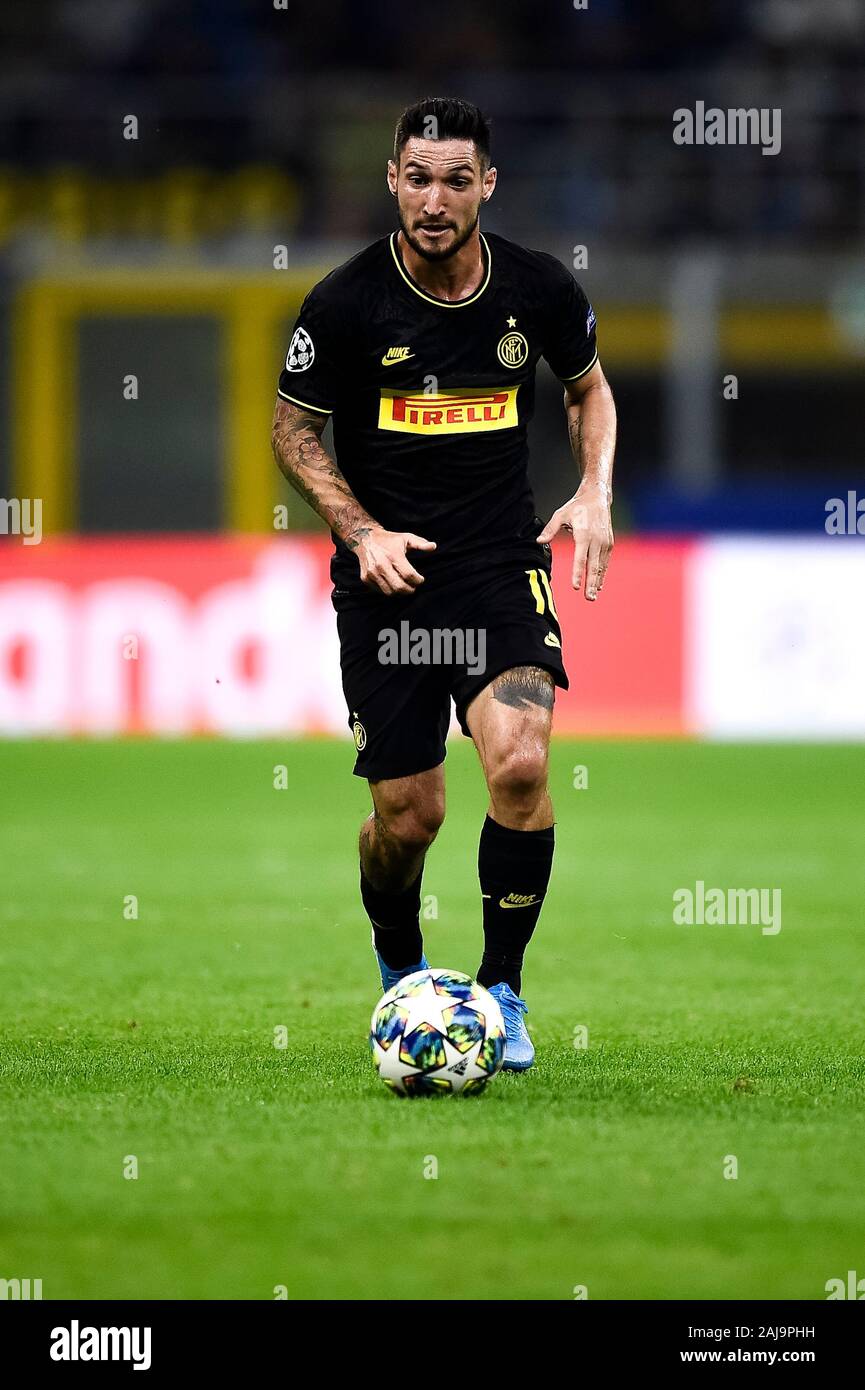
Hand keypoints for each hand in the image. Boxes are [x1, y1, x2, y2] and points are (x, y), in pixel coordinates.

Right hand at [351, 526, 436, 595]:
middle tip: (414, 587)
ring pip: (390, 592)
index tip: (421, 580)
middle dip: (410, 590)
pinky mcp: (365, 578)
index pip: (409, 575)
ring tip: (404, 586)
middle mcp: (381, 565)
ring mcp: (372, 573)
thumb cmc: (389, 540)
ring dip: (400, 592)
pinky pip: (380, 590)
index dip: (418, 580)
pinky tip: (393, 583)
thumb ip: (420, 543)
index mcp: (393, 555)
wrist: (364, 539)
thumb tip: (433, 546)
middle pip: (399, 587)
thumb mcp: (406, 538)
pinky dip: (389, 589)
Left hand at [537, 483, 612, 600]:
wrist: (597, 497)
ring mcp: (605, 542)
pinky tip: (598, 585)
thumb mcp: (560, 514)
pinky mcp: (609, 544)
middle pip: (593, 566)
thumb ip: (550, 529)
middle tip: (588, 598)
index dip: (578, 573)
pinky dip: (602, 574)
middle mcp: (597, 540)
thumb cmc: (576, 506)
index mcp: (584, 534)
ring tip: (592, 596)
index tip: (575, 586)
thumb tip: (539, 541)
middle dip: (590, 583)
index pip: (580, 558)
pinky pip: (605, 562)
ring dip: (597, 582)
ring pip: (601, 566)